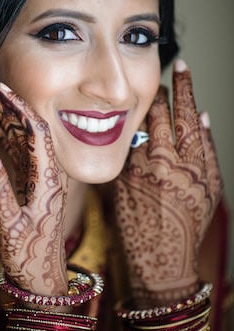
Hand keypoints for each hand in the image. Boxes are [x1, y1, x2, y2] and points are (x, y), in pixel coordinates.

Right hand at [0, 74, 68, 296]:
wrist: (43, 275)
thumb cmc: (29, 256)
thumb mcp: (11, 227)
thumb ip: (0, 193)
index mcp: (48, 178)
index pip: (36, 132)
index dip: (20, 107)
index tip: (2, 88)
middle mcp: (46, 171)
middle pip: (27, 126)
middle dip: (8, 101)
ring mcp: (38, 174)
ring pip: (20, 136)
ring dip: (3, 113)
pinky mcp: (30, 181)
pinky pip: (16, 151)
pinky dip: (2, 133)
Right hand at [113, 61, 223, 303]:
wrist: (162, 262)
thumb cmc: (134, 230)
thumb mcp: (120, 190)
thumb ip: (129, 160)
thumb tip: (135, 134)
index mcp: (142, 165)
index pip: (146, 121)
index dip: (148, 99)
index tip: (148, 86)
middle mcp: (169, 165)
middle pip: (170, 117)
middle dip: (171, 90)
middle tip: (174, 68)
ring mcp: (194, 174)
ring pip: (192, 126)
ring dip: (189, 98)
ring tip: (186, 75)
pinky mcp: (210, 185)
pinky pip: (208, 149)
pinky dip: (205, 131)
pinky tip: (202, 115)